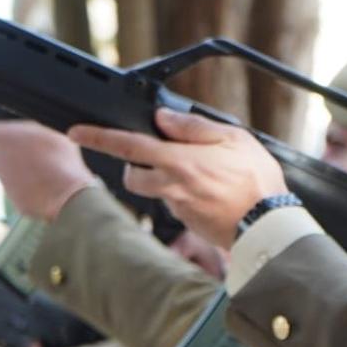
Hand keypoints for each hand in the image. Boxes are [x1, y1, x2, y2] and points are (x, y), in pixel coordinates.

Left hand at [0, 119, 97, 221]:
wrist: (68, 196)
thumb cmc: (59, 156)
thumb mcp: (47, 130)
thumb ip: (27, 131)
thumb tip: (22, 135)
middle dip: (12, 151)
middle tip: (37, 150)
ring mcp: (5, 183)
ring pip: (12, 172)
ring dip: (25, 170)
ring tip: (49, 169)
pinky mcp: (16, 202)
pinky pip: (23, 191)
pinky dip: (33, 189)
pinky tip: (51, 186)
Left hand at [68, 108, 284, 249]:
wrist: (269, 227)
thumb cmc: (256, 181)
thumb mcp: (232, 139)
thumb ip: (194, 128)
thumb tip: (165, 118)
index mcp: (178, 161)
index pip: (128, 146)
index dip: (98, 137)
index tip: (77, 132)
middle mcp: (172, 187)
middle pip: (132, 177)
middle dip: (134, 167)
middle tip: (159, 157)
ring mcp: (179, 209)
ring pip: (155, 192)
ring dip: (163, 182)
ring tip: (199, 175)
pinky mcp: (190, 224)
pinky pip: (177, 206)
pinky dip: (187, 197)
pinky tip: (213, 193)